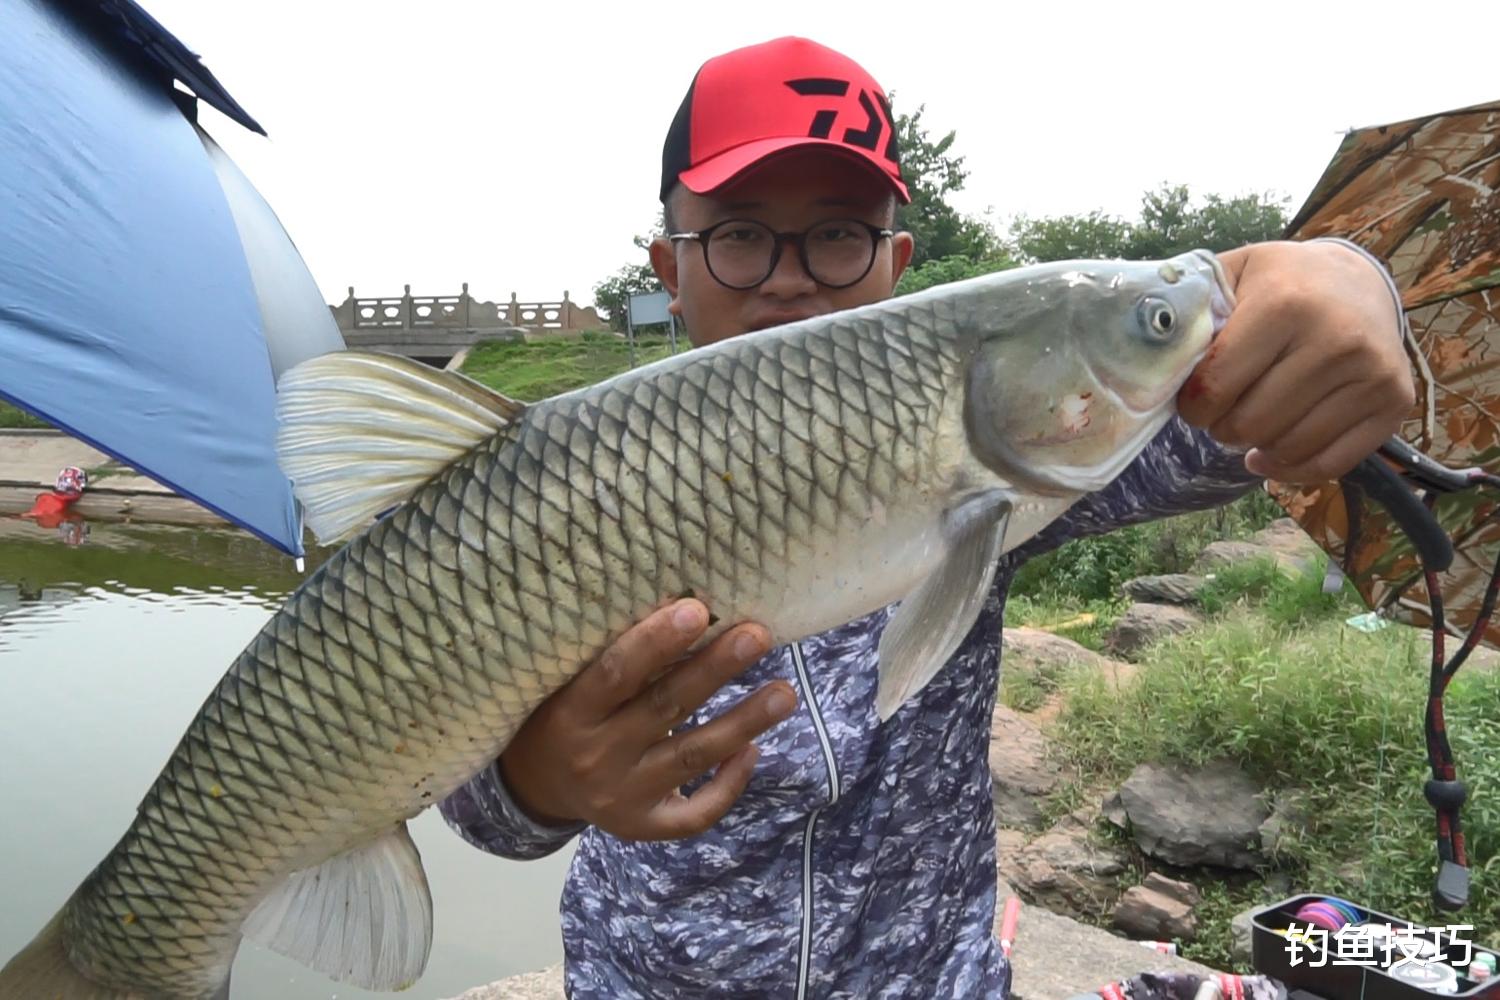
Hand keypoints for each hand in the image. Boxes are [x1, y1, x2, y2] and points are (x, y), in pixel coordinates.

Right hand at [497, 598, 796, 840]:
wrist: (538, 784)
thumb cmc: (565, 710)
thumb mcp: (570, 682)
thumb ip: (617, 657)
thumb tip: (691, 609)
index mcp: (570, 713)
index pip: (614, 673)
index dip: (656, 642)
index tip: (698, 609)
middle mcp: (594, 758)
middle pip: (663, 709)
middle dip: (714, 670)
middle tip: (756, 636)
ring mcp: (620, 797)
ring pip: (690, 756)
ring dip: (742, 723)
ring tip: (784, 693)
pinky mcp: (643, 826)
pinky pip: (694, 812)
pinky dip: (728, 784)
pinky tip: (753, 750)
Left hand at [1177, 240, 1415, 483]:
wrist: (1360, 281)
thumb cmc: (1281, 282)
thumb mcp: (1232, 274)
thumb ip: (1189, 308)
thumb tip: (1141, 348)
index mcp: (1285, 305)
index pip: (1214, 388)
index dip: (1191, 406)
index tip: (1192, 399)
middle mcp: (1336, 340)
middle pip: (1249, 424)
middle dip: (1221, 426)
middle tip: (1220, 412)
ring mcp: (1372, 374)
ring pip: (1286, 447)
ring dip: (1254, 445)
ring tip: (1247, 423)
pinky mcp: (1394, 403)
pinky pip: (1329, 465)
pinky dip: (1289, 469)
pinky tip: (1269, 453)